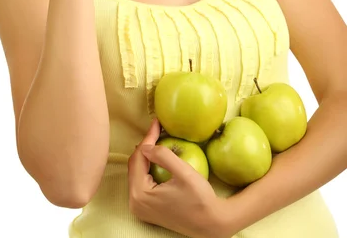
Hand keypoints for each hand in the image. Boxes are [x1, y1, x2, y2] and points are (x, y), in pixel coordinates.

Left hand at [128, 119, 233, 237]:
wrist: (211, 224)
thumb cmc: (200, 199)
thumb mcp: (184, 173)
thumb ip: (164, 156)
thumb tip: (146, 145)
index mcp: (140, 194)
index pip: (138, 158)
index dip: (148, 138)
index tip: (157, 122)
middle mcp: (135, 203)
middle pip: (135, 165)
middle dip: (146, 146)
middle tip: (158, 128)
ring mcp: (139, 207)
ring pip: (137, 172)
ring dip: (146, 155)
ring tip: (158, 138)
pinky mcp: (146, 209)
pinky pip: (142, 181)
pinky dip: (148, 167)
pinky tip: (158, 157)